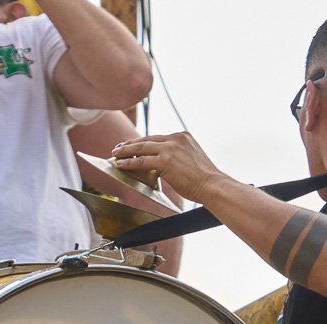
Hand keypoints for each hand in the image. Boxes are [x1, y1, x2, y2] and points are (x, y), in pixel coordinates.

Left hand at [109, 131, 224, 204]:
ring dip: (125, 151)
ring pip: (141, 148)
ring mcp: (170, 148)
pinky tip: (120, 164)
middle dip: (130, 144)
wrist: (211, 184)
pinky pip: (141, 161)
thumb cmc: (202, 178)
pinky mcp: (165, 160)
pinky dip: (129, 163)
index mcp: (182, 136)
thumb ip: (175, 156)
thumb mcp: (189, 159)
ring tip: (115, 154)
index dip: (142, 141)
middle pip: (147, 139)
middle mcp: (176, 138)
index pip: (157, 137)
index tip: (132, 144)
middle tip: (118, 147)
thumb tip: (159, 164)